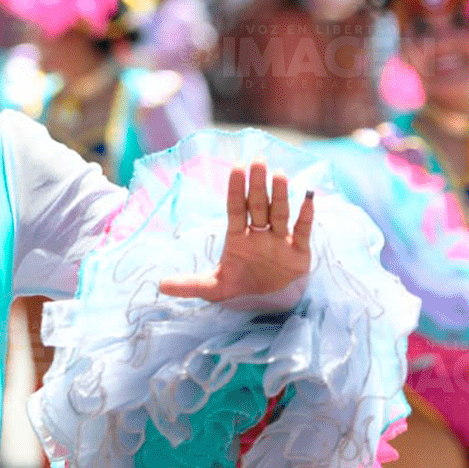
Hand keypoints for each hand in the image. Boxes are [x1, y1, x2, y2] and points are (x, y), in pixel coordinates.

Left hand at [158, 160, 314, 307]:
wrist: (270, 307)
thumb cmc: (241, 289)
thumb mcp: (214, 288)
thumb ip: (190, 285)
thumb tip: (160, 286)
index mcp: (237, 238)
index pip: (235, 208)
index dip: (236, 189)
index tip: (236, 167)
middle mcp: (259, 234)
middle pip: (257, 205)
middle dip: (257, 184)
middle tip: (257, 159)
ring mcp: (279, 240)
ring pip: (279, 212)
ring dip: (280, 194)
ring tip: (279, 173)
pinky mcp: (299, 251)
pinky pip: (302, 230)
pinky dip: (306, 215)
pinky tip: (308, 197)